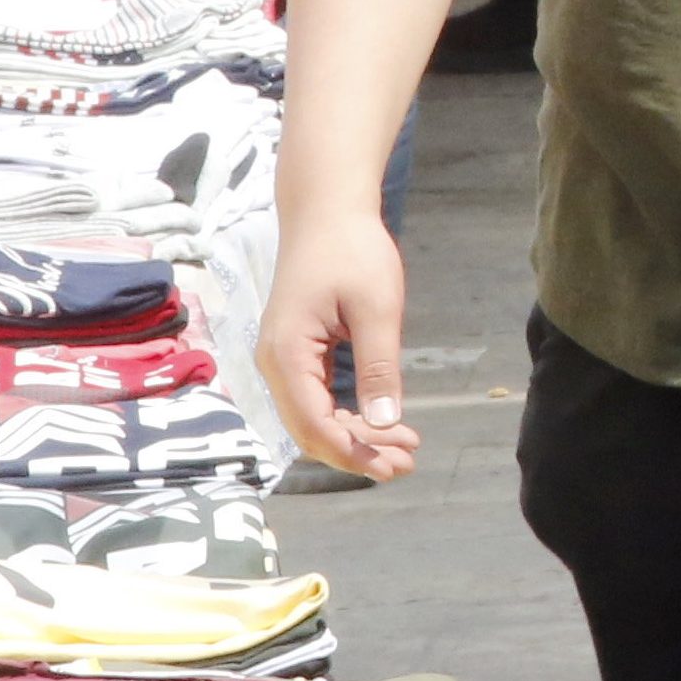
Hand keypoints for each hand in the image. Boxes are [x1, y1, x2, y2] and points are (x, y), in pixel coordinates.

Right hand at [258, 203, 419, 481]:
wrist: (326, 213)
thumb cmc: (353, 252)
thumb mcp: (377, 308)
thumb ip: (379, 367)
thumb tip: (385, 422)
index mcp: (286, 354)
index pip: (313, 423)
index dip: (351, 452)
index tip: (391, 467)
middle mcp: (274, 363)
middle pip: (309, 428)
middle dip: (356, 452)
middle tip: (406, 465)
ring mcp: (281, 360)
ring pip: (313, 417)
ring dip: (355, 437)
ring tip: (404, 448)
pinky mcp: (295, 354)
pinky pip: (316, 399)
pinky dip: (348, 416)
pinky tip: (384, 423)